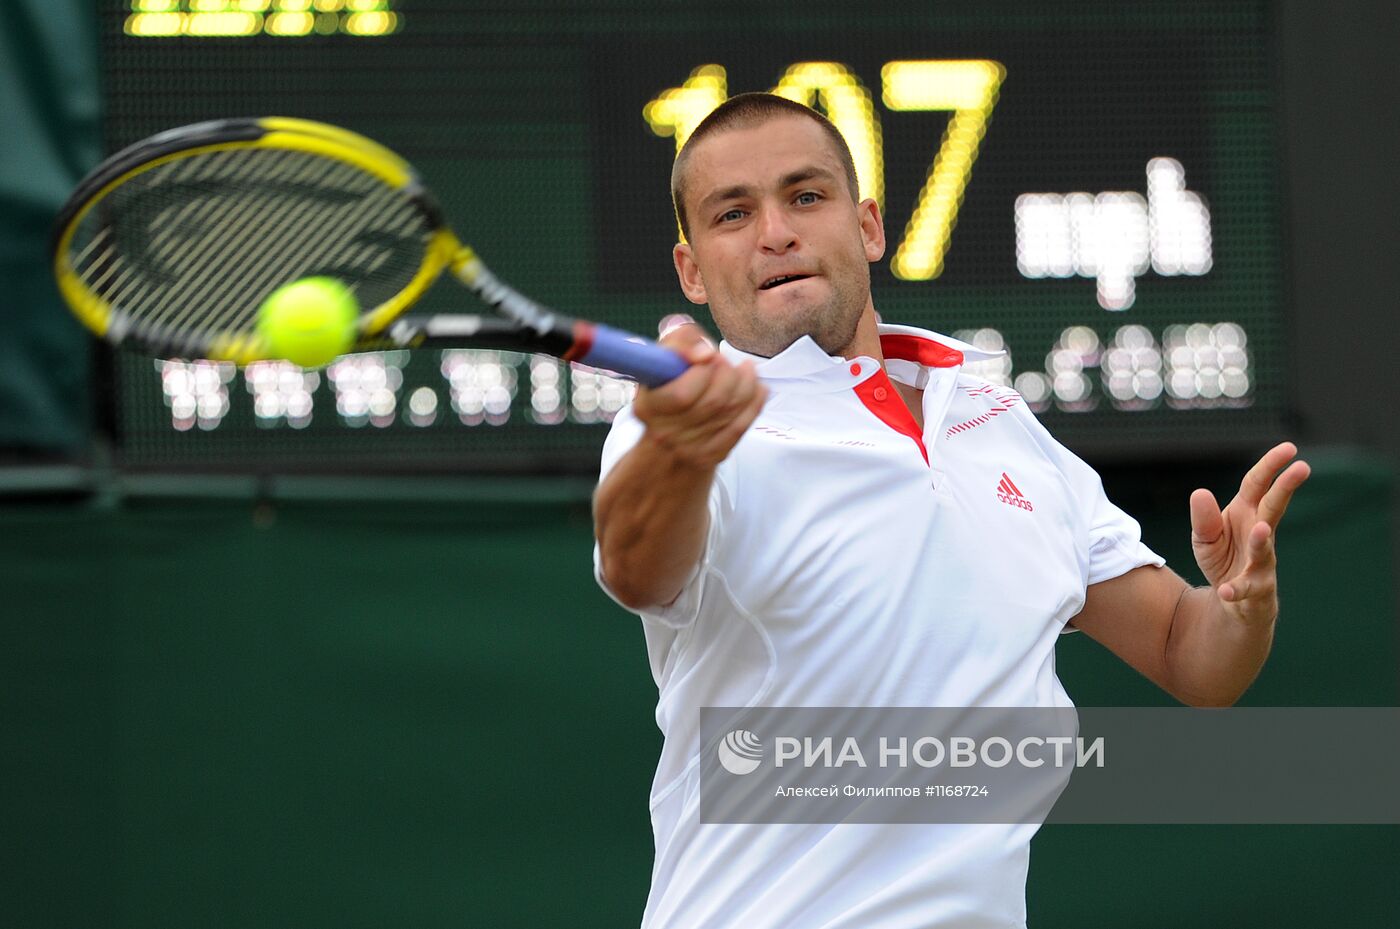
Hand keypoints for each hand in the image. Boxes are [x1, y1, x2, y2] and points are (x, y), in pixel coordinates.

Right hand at [632, 317, 766, 469]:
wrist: (666, 439)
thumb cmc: (664, 388)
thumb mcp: (661, 358)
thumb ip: (680, 341)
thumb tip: (705, 352)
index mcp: (649, 407)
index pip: (682, 393)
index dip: (703, 370)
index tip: (709, 355)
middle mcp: (667, 432)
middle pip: (714, 401)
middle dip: (728, 374)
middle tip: (726, 361)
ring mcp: (691, 448)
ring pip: (731, 412)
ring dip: (746, 384)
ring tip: (744, 369)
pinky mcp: (712, 454)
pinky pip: (741, 426)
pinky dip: (755, 402)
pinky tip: (757, 387)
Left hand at [1189, 442, 1310, 624]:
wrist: (1233, 600)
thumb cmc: (1224, 559)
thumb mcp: (1205, 538)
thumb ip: (1203, 519)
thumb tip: (1200, 493)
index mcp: (1245, 513)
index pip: (1258, 484)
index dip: (1271, 466)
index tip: (1290, 448)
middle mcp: (1259, 533)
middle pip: (1273, 507)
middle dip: (1286, 487)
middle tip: (1303, 468)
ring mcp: (1261, 561)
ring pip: (1264, 548)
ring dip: (1261, 540)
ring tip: (1261, 529)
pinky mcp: (1255, 589)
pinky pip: (1245, 588)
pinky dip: (1235, 589)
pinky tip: (1226, 590)